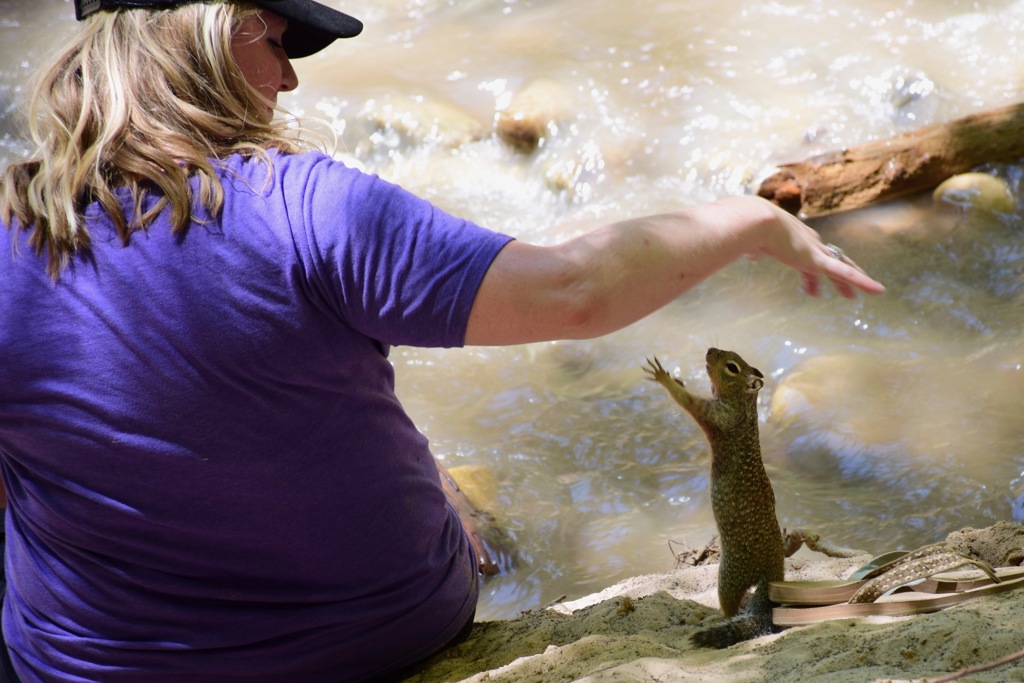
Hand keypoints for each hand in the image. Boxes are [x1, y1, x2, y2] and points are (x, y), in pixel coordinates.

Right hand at [729, 197, 885, 298]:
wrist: (755, 222)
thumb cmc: (749, 229)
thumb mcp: (751, 241)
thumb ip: (753, 247)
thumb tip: (751, 253)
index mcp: (794, 237)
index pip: (808, 254)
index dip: (810, 272)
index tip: (811, 284)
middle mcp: (809, 241)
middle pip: (829, 259)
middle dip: (838, 275)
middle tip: (846, 290)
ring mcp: (815, 251)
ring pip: (841, 268)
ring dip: (851, 282)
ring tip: (862, 294)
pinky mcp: (818, 261)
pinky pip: (845, 274)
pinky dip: (863, 283)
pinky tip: (879, 291)